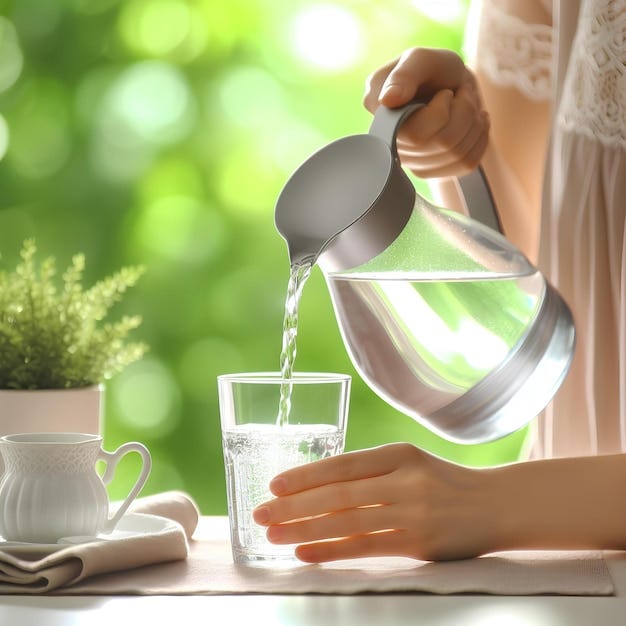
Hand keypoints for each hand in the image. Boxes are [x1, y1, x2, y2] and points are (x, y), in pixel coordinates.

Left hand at [253, 443, 500, 562]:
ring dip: (305, 529)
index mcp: (399, 453)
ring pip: (347, 521)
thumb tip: (318, 486)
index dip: (306, 475)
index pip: (342, 464)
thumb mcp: (411, 463)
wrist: (496, 505)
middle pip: (338, 493)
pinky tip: (306, 553)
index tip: (275, 485)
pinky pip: (366, 546)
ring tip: (274, 535)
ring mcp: (412, 512)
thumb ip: (371, 471)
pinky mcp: (419, 543)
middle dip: (294, 505)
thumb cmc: (444, 482)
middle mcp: (404, 479)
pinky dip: (332, 550)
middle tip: (261, 513)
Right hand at [363, 47, 489, 177]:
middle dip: (464, 112)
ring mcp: (412, 163)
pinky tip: (474, 123)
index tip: (445, 93)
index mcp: (382, 118)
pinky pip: (466, 164)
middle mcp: (392, 146)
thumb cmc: (433, 69)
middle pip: (442, 144)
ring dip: (473, 122)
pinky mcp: (433, 171)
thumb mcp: (420, 59)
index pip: (416, 135)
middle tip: (460, 94)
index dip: (441, 112)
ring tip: (466, 105)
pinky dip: (479, 139)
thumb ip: (403, 75)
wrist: (450, 83)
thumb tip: (387, 100)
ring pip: (457, 154)